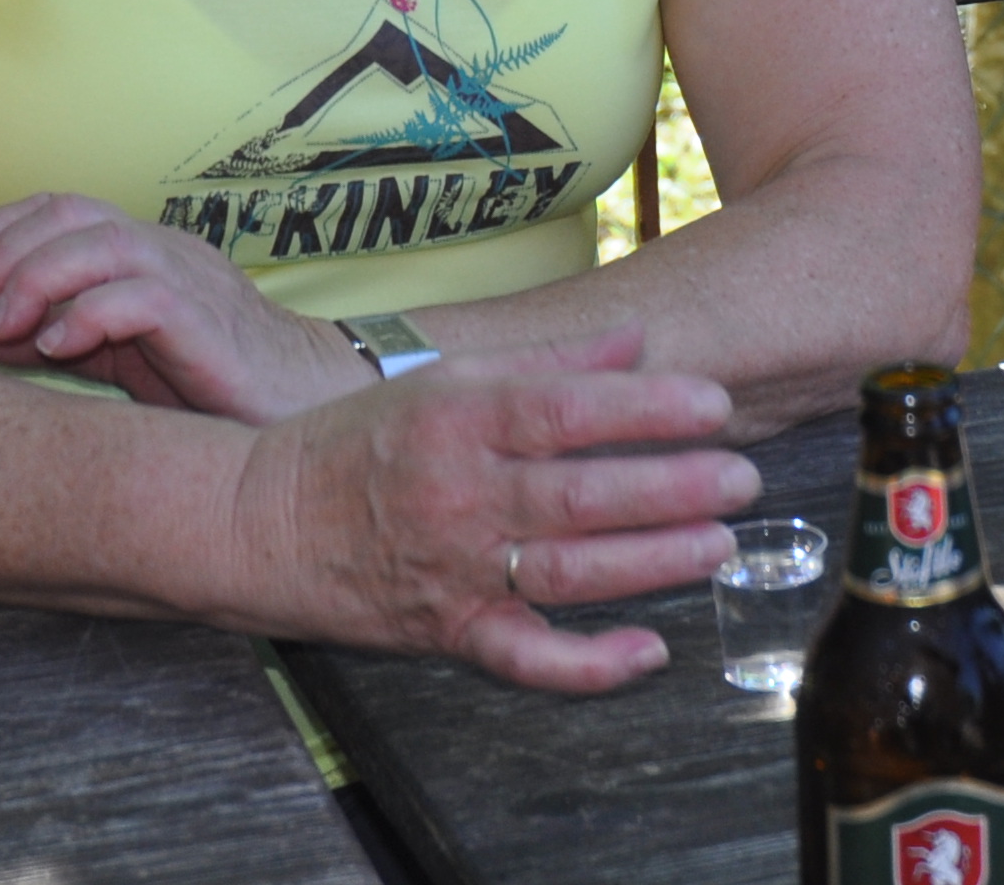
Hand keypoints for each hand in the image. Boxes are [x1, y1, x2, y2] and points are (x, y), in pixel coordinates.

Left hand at [0, 192, 355, 422]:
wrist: (297, 408)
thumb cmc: (202, 383)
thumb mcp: (112, 354)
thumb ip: (50, 333)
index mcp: (137, 250)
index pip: (55, 207)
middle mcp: (161, 250)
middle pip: (70, 212)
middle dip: (2, 254)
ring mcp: (188, 280)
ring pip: (102, 244)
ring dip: (35, 280)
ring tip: (1, 329)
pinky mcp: (206, 323)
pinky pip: (142, 298)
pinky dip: (86, 315)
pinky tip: (56, 347)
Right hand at [231, 324, 755, 691]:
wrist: (261, 524)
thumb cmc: (358, 442)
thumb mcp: (443, 377)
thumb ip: (546, 360)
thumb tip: (636, 339)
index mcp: (460, 420)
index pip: (569, 410)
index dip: (648, 407)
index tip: (716, 402)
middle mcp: (462, 495)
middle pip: (582, 493)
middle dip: (672, 487)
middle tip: (742, 478)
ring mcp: (456, 570)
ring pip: (568, 571)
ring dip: (651, 562)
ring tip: (717, 545)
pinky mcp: (450, 632)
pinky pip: (525, 658)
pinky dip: (588, 665)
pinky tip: (648, 652)